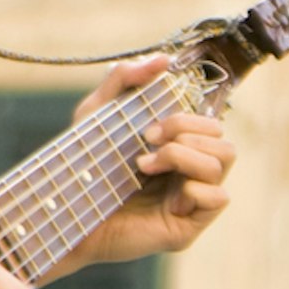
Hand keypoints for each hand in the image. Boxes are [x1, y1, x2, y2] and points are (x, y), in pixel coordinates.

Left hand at [50, 52, 235, 276]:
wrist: (64, 214)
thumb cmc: (81, 168)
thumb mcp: (97, 114)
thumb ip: (124, 79)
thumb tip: (163, 59)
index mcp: (178, 151)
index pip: (211, 125)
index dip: (187, 119)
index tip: (147, 128)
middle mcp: (189, 176)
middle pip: (224, 142)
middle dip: (186, 134)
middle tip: (147, 143)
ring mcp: (190, 202)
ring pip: (222, 163)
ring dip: (184, 157)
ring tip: (145, 167)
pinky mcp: (187, 228)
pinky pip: (220, 198)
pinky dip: (195, 190)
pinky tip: (166, 198)